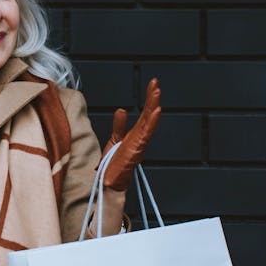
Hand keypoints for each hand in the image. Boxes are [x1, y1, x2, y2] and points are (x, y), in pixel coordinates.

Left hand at [101, 77, 161, 191]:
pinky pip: (146, 134)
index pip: (144, 113)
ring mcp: (140, 143)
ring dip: (153, 106)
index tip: (153, 84)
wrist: (109, 182)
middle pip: (148, 114)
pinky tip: (156, 111)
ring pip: (149, 122)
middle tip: (155, 82)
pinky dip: (151, 122)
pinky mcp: (136, 150)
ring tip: (156, 92)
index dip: (149, 99)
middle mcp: (140, 137)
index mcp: (136, 134)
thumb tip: (122, 110)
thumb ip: (119, 125)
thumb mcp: (115, 139)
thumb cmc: (113, 164)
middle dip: (152, 98)